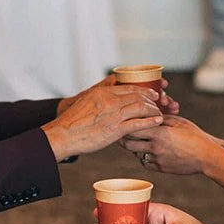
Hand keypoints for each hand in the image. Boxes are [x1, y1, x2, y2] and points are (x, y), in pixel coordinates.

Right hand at [44, 84, 162, 159]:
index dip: (143, 90)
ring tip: (160, 112)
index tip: (151, 93)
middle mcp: (109, 101)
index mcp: (102, 93)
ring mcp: (113, 115)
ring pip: (141, 107)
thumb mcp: (86, 103)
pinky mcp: (115, 129)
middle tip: (160, 102)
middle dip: (151, 98)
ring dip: (153, 109)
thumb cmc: (72, 122)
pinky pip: (138, 123)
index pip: (128, 87)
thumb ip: (99, 99)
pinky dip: (151, 121)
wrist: (63, 135)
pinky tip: (158, 121)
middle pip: (137, 95)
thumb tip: (107, 99)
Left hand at [122, 114, 215, 174]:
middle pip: (129, 143)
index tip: (124, 120)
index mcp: (159, 133)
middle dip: (124, 137)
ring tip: (134, 140)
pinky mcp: (160, 168)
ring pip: (136, 153)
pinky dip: (143, 156)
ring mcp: (157, 159)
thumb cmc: (195, 136)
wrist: (206, 157)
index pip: (134, 127)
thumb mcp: (179, 122)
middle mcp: (155, 147)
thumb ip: (162, 118)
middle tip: (121, 131)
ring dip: (134, 147)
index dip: (127, 123)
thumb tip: (149, 115)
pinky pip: (145, 163)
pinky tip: (146, 151)